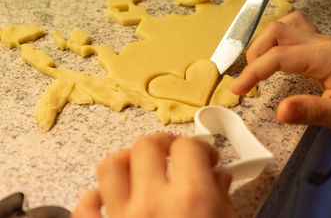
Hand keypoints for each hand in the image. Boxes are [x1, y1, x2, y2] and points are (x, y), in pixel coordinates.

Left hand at [72, 133, 235, 217]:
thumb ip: (223, 200)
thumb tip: (220, 176)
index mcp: (191, 199)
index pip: (188, 146)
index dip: (200, 146)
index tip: (206, 156)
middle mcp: (153, 203)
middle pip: (147, 145)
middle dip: (163, 144)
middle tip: (173, 154)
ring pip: (110, 166)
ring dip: (126, 160)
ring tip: (139, 166)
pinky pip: (85, 208)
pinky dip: (94, 197)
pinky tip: (108, 198)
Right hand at [232, 11, 330, 140]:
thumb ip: (311, 111)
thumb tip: (279, 111)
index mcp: (325, 57)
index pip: (278, 56)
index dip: (253, 72)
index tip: (238, 90)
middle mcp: (322, 43)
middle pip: (277, 31)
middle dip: (254, 53)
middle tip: (248, 80)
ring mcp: (323, 42)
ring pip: (285, 26)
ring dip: (264, 43)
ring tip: (257, 67)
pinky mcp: (322, 47)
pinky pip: (294, 30)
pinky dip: (276, 39)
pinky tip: (274, 55)